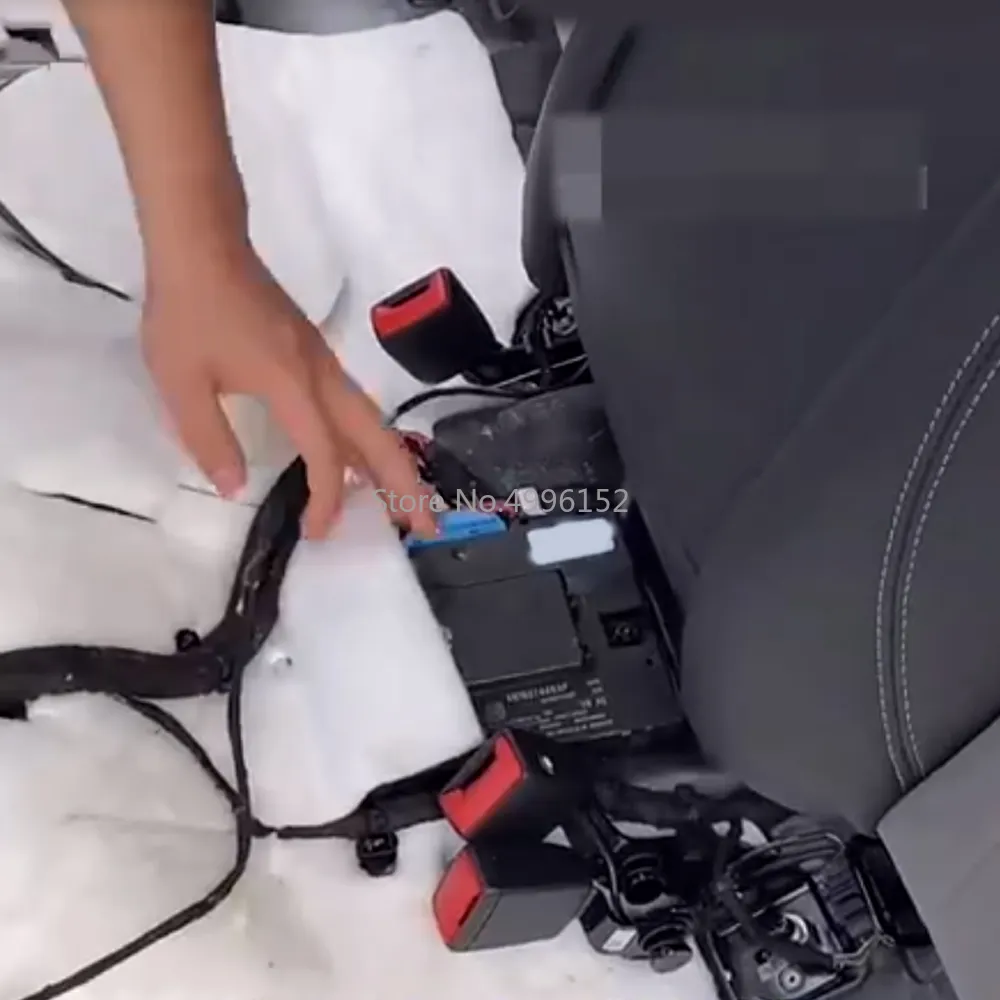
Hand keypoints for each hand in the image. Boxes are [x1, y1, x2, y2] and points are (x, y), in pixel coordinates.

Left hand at [141, 247, 436, 539]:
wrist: (204, 244)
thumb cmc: (190, 311)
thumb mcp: (181, 381)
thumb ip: (208, 438)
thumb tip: (235, 488)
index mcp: (294, 385)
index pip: (326, 454)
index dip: (327, 499)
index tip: (317, 533)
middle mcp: (322, 375)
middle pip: (377, 437)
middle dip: (405, 485)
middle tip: (427, 527)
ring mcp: (324, 362)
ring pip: (372, 419)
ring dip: (394, 462)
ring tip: (409, 500)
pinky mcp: (316, 354)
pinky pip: (355, 405)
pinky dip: (370, 440)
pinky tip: (362, 457)